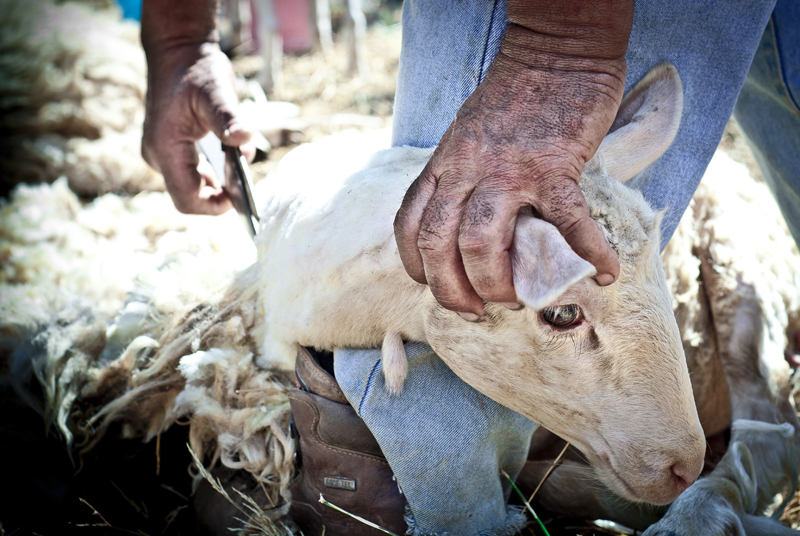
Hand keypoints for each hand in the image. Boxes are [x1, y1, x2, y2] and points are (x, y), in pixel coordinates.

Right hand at [142, 41, 252, 213]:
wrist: (178, 50)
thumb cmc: (196, 69)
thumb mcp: (216, 90)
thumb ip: (228, 118)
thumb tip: (244, 138)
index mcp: (165, 147)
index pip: (186, 198)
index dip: (213, 207)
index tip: (240, 200)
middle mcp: (158, 156)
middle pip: (190, 195)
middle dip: (220, 192)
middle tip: (244, 176)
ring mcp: (163, 154)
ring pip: (193, 185)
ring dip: (220, 180)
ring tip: (238, 157)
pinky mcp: (171, 149)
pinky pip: (193, 172)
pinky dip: (215, 169)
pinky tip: (230, 152)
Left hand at [394, 24, 624, 315]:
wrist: (554, 52)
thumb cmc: (514, 97)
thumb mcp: (465, 135)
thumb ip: (460, 177)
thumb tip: (467, 224)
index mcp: (444, 163)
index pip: (410, 225)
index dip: (417, 266)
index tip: (436, 285)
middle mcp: (466, 169)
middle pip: (439, 244)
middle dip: (451, 291)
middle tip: (475, 310)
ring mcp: (508, 169)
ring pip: (481, 241)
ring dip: (495, 284)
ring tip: (517, 301)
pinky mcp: (554, 166)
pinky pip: (569, 221)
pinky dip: (591, 253)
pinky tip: (605, 274)